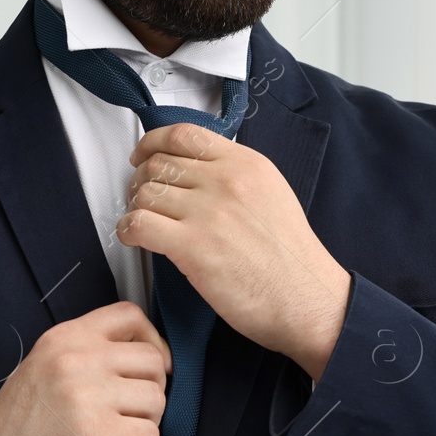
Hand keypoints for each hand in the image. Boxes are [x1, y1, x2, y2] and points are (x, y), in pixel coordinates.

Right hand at [0, 302, 170, 435]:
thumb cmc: (18, 426)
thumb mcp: (44, 368)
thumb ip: (86, 353)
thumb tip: (147, 355)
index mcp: (64, 338)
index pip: (130, 315)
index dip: (152, 341)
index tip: (148, 369)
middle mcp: (75, 359)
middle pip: (152, 360)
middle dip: (149, 391)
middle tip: (123, 414)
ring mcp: (87, 396)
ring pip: (156, 399)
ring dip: (143, 423)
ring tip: (110, 435)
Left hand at [118, 123, 349, 379]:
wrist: (307, 300)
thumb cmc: (291, 260)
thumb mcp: (272, 194)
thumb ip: (235, 176)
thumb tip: (193, 173)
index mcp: (247, 164)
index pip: (185, 135)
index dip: (153, 143)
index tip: (144, 157)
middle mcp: (226, 181)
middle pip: (160, 163)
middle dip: (141, 180)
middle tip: (141, 199)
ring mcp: (209, 212)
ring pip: (146, 192)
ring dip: (135, 207)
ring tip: (141, 223)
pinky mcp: (193, 246)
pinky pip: (139, 224)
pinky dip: (128, 230)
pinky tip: (136, 239)